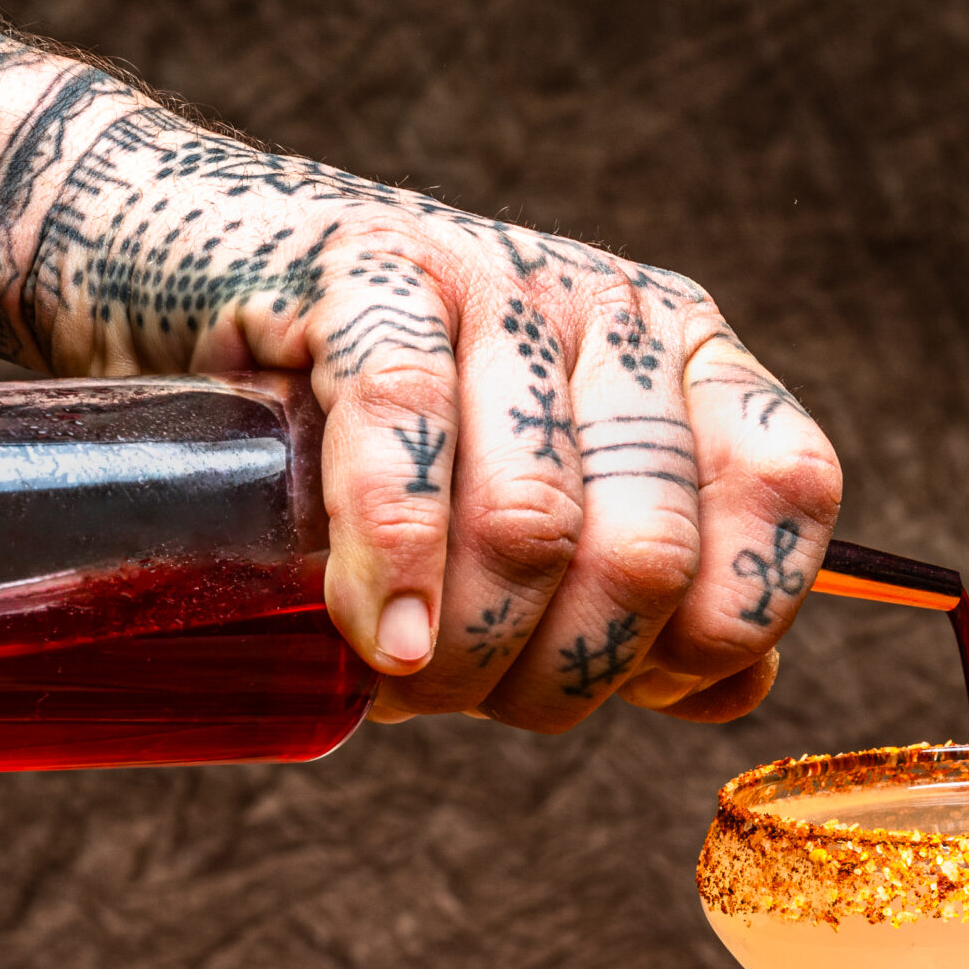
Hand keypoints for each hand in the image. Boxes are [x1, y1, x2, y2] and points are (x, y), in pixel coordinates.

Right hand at [24, 102, 840, 726]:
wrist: (178, 280)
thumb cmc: (370, 434)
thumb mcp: (533, 516)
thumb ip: (649, 605)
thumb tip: (737, 691)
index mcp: (690, 364)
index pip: (790, 498)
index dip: (714, 629)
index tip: (628, 683)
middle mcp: (615, 311)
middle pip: (649, 553)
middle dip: (560, 677)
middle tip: (475, 697)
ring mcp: (499, 280)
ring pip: (532, 521)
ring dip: (467, 651)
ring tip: (408, 674)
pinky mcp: (370, 270)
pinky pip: (407, 438)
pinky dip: (395, 568)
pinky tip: (381, 640)